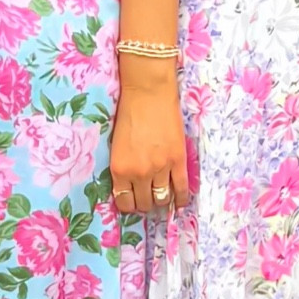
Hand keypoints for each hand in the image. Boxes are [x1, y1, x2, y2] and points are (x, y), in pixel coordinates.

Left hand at [109, 70, 189, 214]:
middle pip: (145, 203)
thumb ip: (123, 167)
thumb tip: (130, 184)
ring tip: (162, 197)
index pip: (124, 202)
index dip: (130, 205)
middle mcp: (139, 173)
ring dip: (162, 201)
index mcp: (120, 170)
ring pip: (162, 198)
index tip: (133, 202)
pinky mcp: (178, 161)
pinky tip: (180, 201)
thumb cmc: (128, 113)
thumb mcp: (117, 146)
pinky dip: (181, 198)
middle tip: (148, 199)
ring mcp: (160, 168)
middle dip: (146, 204)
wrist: (148, 93)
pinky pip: (181, 188)